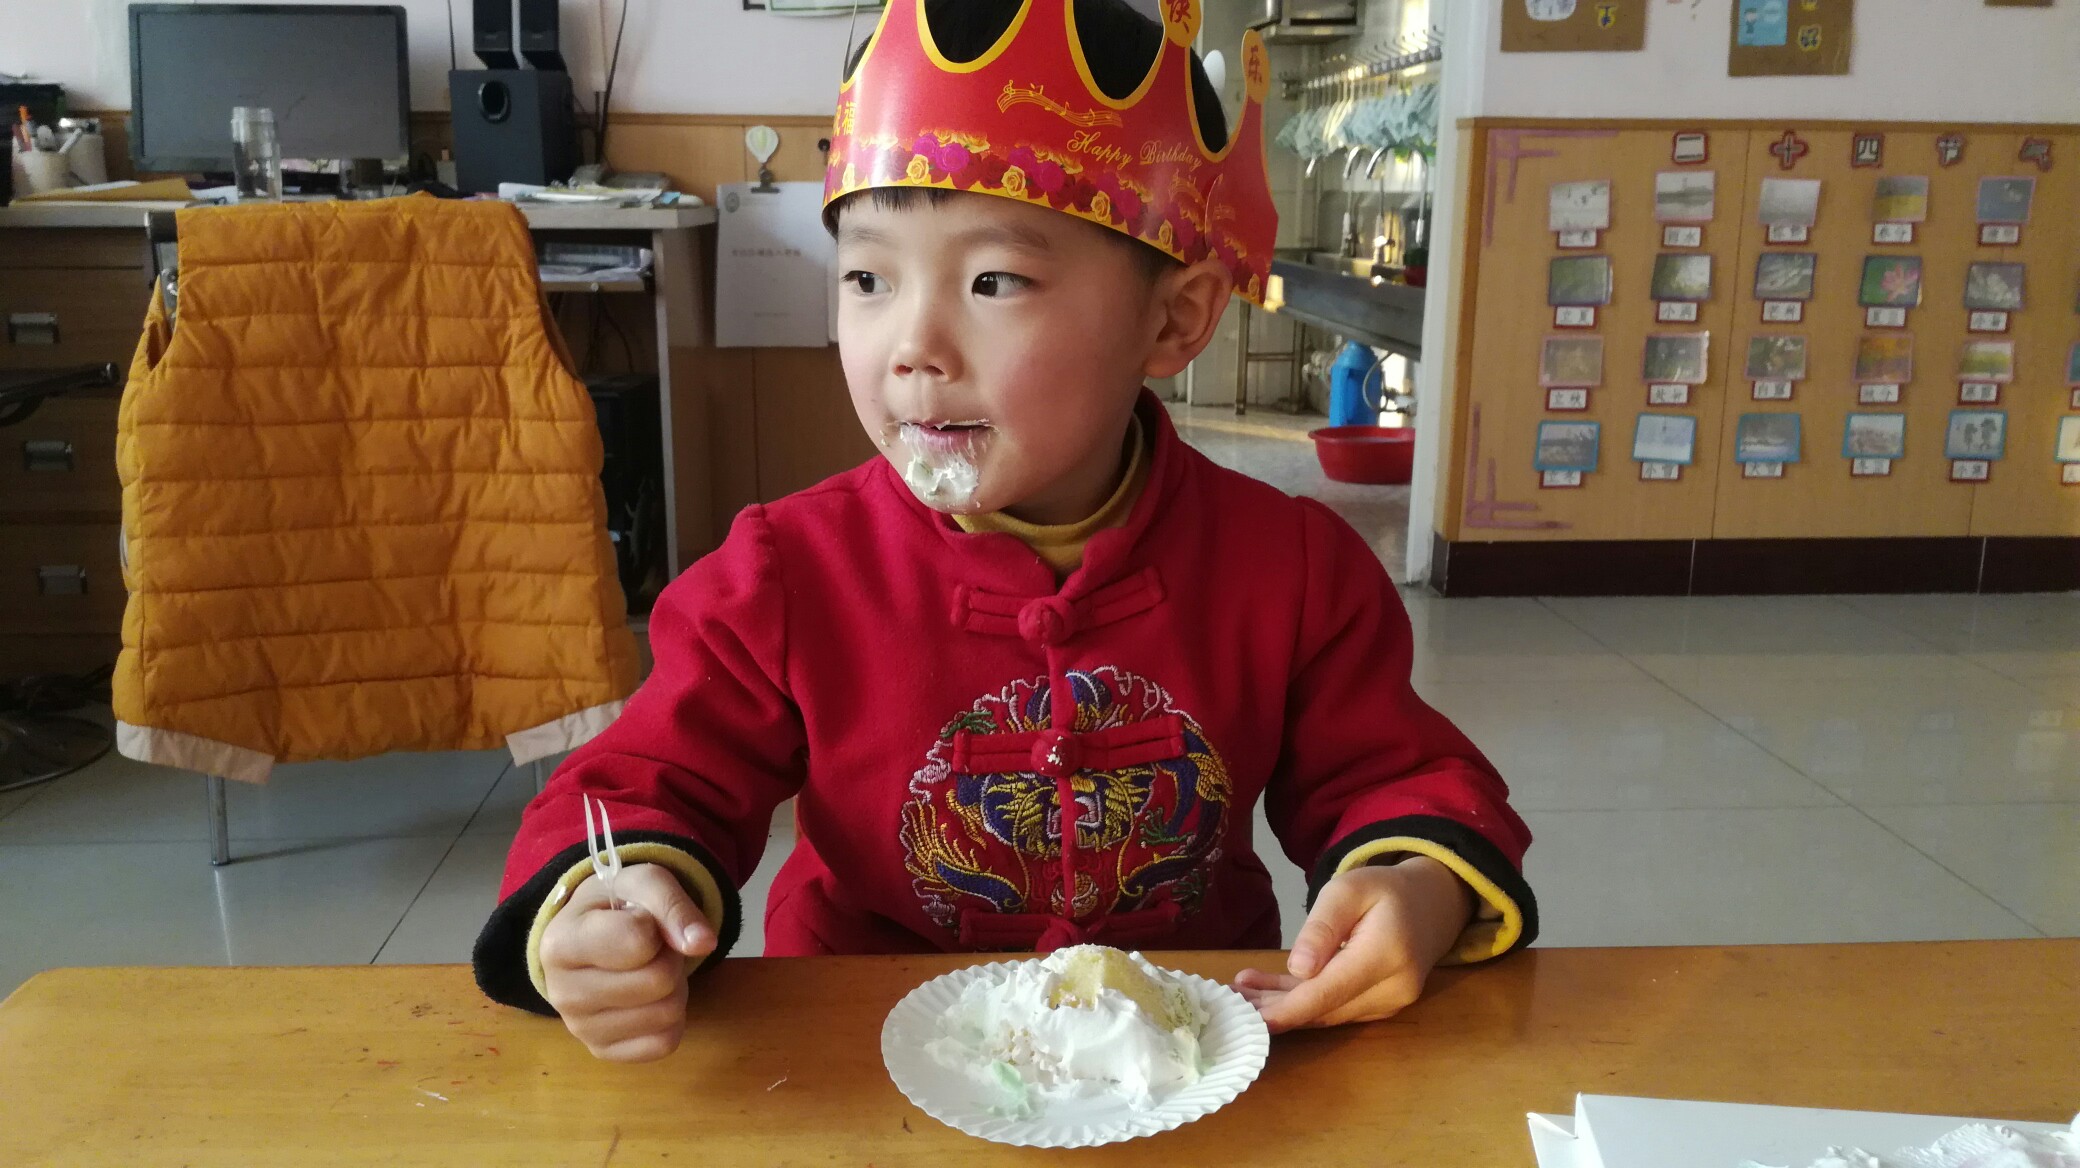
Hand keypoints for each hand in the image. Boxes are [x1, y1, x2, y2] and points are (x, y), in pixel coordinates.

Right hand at [540, 862, 717, 1061]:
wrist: (590, 933)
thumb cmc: (616, 906)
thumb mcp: (644, 883)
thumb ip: (674, 906)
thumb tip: (703, 944)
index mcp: (560, 944)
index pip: (638, 941)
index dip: (655, 926)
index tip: (638, 921)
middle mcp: (561, 993)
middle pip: (658, 981)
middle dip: (668, 957)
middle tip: (652, 948)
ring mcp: (580, 1029)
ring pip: (666, 1014)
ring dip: (673, 987)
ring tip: (648, 968)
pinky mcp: (603, 1052)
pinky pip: (665, 1043)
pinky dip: (671, 1018)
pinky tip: (648, 998)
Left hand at [1233, 855, 1473, 1034]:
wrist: (1432, 903)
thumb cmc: (1385, 889)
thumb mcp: (1349, 889)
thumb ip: (1322, 927)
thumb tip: (1298, 969)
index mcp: (1385, 956)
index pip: (1329, 993)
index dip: (1288, 1010)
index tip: (1252, 1019)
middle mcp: (1392, 989)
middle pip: (1324, 1008)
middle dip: (1277, 1009)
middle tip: (1234, 999)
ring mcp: (1390, 1003)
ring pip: (1328, 1013)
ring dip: (1286, 1007)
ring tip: (1245, 993)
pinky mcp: (1382, 1006)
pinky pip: (1339, 1008)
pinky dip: (1306, 1003)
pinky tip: (1273, 992)